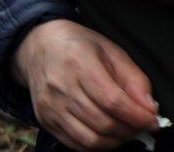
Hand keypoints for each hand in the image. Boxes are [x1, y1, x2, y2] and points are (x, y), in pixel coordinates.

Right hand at [11, 19, 158, 149]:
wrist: (38, 46)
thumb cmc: (78, 47)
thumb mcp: (111, 52)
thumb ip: (135, 80)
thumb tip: (149, 109)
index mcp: (78, 62)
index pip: (112, 101)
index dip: (137, 116)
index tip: (150, 120)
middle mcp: (59, 85)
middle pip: (103, 123)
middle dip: (129, 130)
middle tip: (138, 125)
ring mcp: (49, 104)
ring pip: (90, 139)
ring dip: (115, 140)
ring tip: (122, 130)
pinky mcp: (44, 118)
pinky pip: (75, 144)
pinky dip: (96, 145)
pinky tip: (104, 133)